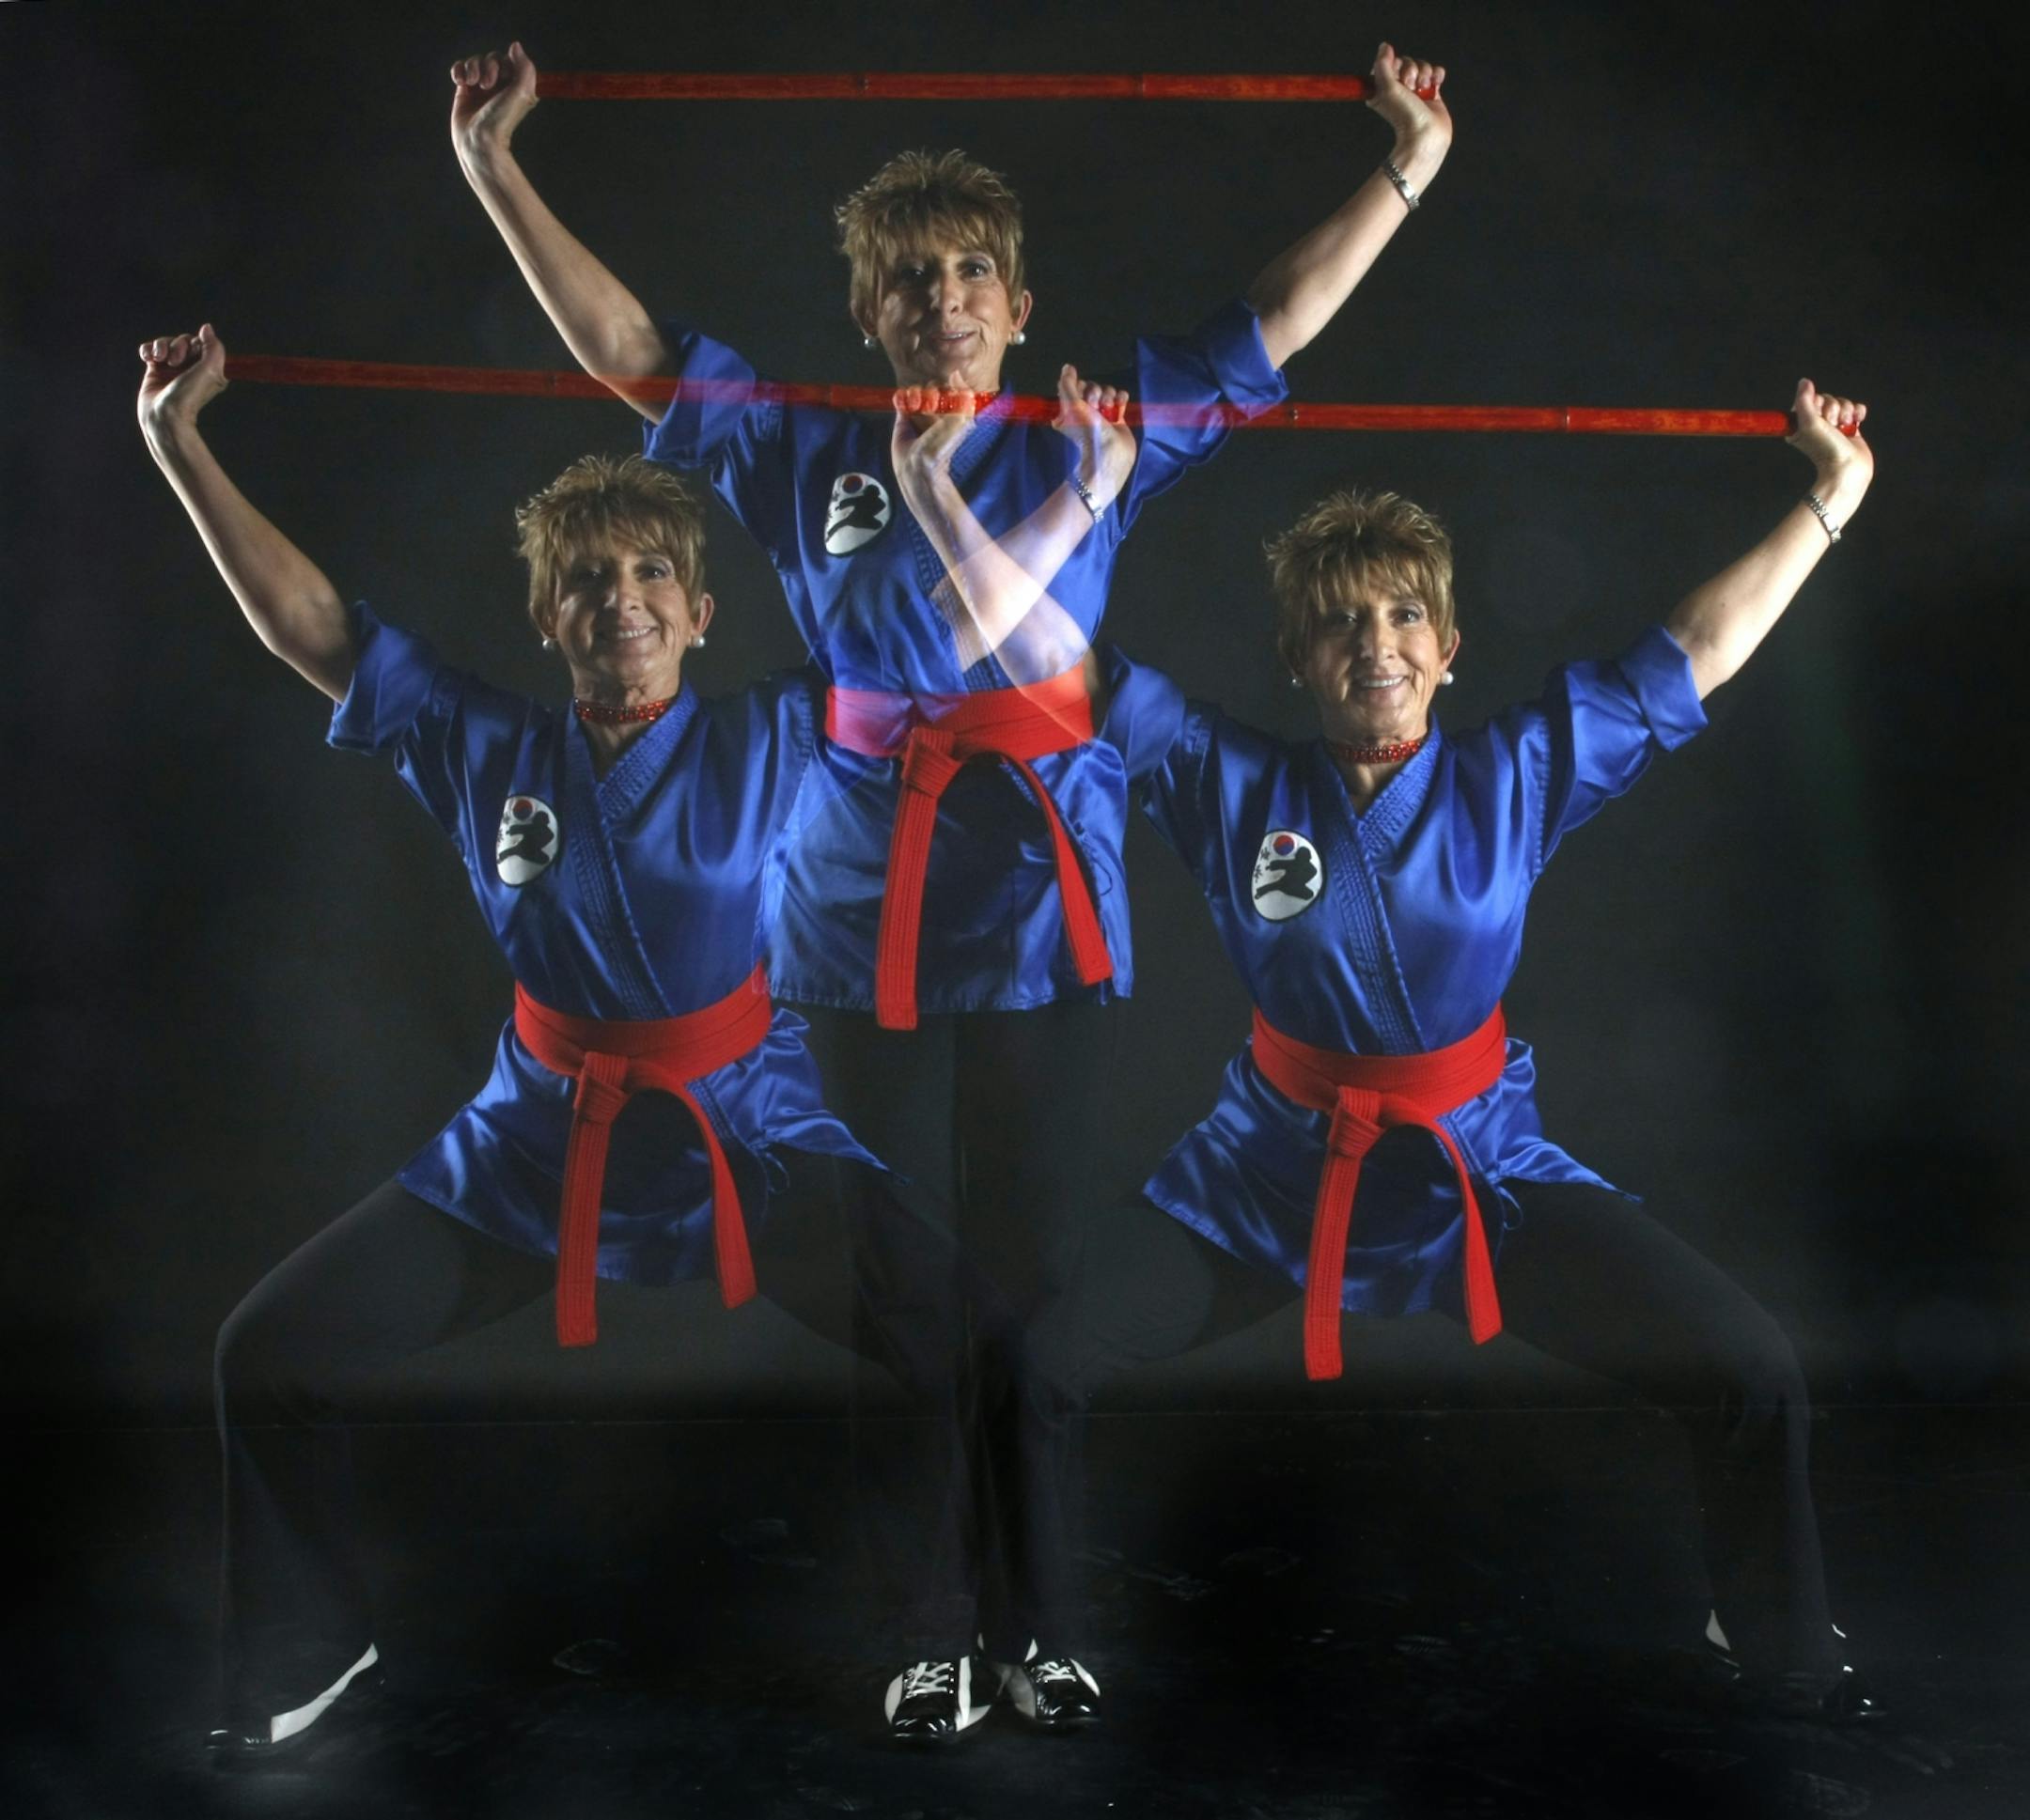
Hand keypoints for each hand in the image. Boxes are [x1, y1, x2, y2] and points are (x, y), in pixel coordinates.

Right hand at [137, 324, 227, 435]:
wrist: (163, 416)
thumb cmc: (188, 397)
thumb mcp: (210, 371)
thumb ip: (214, 348)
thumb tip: (207, 328)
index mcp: (209, 369)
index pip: (201, 343)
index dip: (194, 343)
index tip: (193, 353)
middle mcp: (191, 368)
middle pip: (183, 340)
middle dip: (178, 345)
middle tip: (175, 362)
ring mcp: (172, 369)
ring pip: (166, 343)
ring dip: (161, 346)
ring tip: (159, 359)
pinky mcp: (155, 371)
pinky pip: (150, 350)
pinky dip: (148, 350)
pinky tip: (148, 358)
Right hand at [451, 41, 538, 166]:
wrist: (478, 142)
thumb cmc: (501, 121)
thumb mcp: (521, 93)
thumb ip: (525, 68)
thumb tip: (515, 46)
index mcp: (516, 87)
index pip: (508, 60)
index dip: (503, 63)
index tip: (503, 78)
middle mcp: (500, 87)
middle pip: (491, 58)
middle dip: (487, 66)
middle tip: (486, 85)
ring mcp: (481, 89)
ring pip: (475, 62)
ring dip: (472, 68)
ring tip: (471, 84)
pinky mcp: (465, 92)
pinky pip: (460, 69)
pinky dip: (459, 70)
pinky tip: (461, 82)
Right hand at [890, 386, 977, 503]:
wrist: (918, 465)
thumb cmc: (942, 446)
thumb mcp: (961, 420)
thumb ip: (963, 397)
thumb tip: (955, 373)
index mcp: (955, 412)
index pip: (952, 388)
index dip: (949, 386)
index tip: (947, 392)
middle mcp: (938, 412)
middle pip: (933, 387)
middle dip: (931, 393)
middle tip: (930, 407)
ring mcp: (920, 413)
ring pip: (917, 391)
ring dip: (916, 396)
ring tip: (916, 407)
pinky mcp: (903, 418)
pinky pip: (901, 398)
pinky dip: (901, 398)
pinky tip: (904, 405)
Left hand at [1051, 366, 1135, 510]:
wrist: (1110, 453)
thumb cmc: (1087, 431)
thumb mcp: (1072, 406)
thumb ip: (1067, 384)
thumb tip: (1067, 366)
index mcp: (1071, 410)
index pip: (1077, 386)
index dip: (1081, 388)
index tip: (1082, 400)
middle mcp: (1086, 411)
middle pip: (1093, 387)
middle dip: (1096, 394)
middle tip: (1095, 409)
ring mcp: (1102, 414)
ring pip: (1108, 391)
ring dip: (1109, 397)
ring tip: (1109, 411)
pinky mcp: (1118, 417)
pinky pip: (1120, 397)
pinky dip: (1121, 399)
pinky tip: (1120, 407)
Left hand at [1367, 41, 1450, 174]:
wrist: (1425, 135)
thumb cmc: (1404, 115)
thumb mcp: (1387, 88)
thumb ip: (1383, 64)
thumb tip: (1384, 46)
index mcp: (1383, 88)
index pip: (1390, 62)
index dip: (1396, 65)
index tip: (1397, 77)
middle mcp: (1399, 89)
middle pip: (1407, 62)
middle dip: (1411, 70)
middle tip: (1411, 88)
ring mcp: (1416, 91)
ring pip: (1422, 65)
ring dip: (1424, 74)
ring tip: (1423, 90)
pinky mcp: (1432, 93)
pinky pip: (1435, 72)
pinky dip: (1437, 75)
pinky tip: (1435, 84)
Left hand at [1787, 378, 1872, 510]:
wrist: (1847, 468)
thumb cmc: (1825, 449)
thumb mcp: (1809, 423)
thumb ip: (1804, 400)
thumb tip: (1804, 381)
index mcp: (1801, 424)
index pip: (1811, 398)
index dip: (1818, 404)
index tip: (1819, 418)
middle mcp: (1817, 424)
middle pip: (1828, 399)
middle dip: (1833, 410)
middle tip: (1832, 426)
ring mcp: (1834, 426)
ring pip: (1843, 402)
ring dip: (1845, 412)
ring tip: (1843, 428)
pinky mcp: (1850, 427)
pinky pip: (1856, 408)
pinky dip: (1858, 412)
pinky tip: (1856, 421)